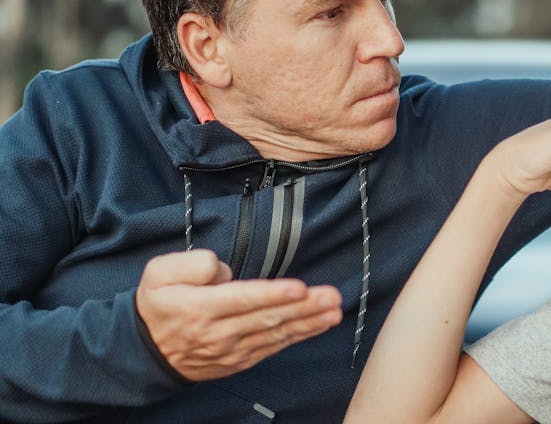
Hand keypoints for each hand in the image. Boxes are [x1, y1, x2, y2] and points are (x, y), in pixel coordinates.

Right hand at [135, 250, 341, 380]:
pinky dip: (298, 337)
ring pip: (275, 334)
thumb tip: (224, 270)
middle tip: (330, 297)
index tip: (299, 289)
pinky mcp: (240, 360)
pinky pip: (273, 347)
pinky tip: (318, 326)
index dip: (272, 295)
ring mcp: (232, 350)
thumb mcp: (159, 273)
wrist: (143, 352)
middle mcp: (218, 332)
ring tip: (333, 311)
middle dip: (303, 308)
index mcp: (198, 308)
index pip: (242, 300)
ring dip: (308, 323)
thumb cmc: (157, 305)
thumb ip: (192, 264)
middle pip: (267, 318)